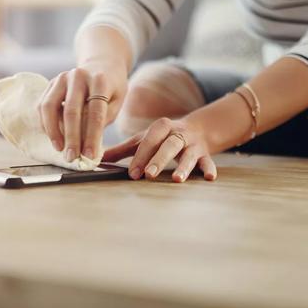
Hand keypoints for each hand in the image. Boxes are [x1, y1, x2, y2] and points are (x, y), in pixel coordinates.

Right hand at [38, 60, 127, 161]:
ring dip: (53, 132)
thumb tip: (86, 143)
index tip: (89, 155)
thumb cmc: (111, 89)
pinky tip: (54, 137)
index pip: (95, 113)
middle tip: (71, 157)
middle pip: (71, 111)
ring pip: (50, 107)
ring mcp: (62, 78)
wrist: (102, 64)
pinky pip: (43, 105)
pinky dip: (46, 124)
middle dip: (71, 138)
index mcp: (100, 81)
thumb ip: (103, 119)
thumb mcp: (116, 102)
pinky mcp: (51, 83)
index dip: (92, 137)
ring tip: (60, 149)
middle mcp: (79, 76)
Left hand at [103, 117, 217, 182]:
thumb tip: (98, 159)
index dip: (141, 155)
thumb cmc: (164, 138)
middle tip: (148, 175)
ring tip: (177, 179)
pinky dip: (209, 169)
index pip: (150, 140)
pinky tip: (209, 178)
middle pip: (169, 145)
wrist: (197, 130)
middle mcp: (178, 134)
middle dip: (158, 159)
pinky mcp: (205, 155)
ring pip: (189, 155)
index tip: (132, 173)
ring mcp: (193, 145)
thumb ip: (123, 150)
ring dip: (183, 166)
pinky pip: (208, 162)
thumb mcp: (145, 139)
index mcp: (161, 128)